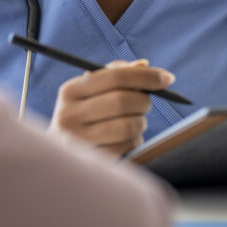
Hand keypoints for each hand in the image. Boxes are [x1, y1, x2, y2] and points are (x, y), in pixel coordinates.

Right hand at [50, 60, 173, 155]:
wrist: (58, 159)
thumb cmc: (82, 118)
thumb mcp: (89, 94)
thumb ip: (114, 75)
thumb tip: (144, 64)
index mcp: (70, 91)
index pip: (115, 76)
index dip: (145, 76)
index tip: (168, 79)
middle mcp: (69, 115)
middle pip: (123, 101)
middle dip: (144, 101)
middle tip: (146, 104)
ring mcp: (78, 141)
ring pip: (128, 126)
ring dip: (140, 123)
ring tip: (133, 123)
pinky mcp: (91, 162)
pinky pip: (127, 147)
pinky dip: (134, 141)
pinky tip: (125, 140)